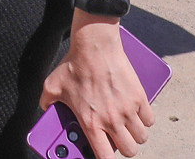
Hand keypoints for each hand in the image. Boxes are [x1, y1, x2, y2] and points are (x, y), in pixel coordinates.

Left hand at [39, 20, 152, 157]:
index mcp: (91, 123)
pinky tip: (136, 113)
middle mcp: (111, 120)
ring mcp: (127, 109)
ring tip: (127, 126)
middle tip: (118, 138)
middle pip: (129, 150)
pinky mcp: (139, 97)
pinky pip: (149, 119)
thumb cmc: (74, 65)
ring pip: (141, 136)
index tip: (105, 155)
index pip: (105, 157)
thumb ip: (47, 101)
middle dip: (125, 147)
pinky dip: (145, 118)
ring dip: (135, 134)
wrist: (95, 46)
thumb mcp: (53, 85)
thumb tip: (45, 107)